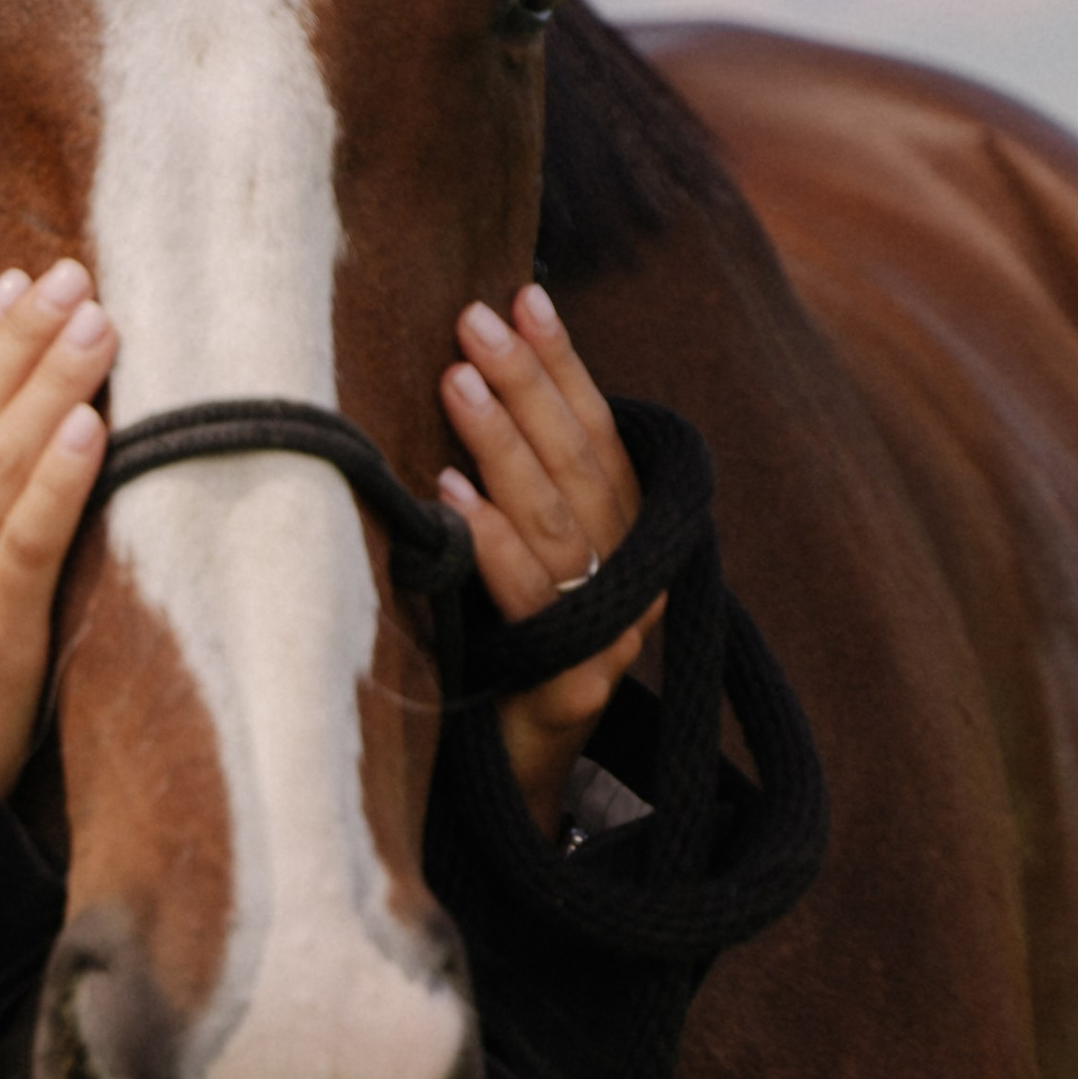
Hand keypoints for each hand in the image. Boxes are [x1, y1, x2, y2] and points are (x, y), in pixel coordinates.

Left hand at [438, 283, 660, 839]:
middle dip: (528, 384)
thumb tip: (466, 367)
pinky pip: (531, 600)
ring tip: (454, 380)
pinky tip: (447, 489)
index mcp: (625, 537)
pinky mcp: (571, 686)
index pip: (598, 433)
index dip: (565, 364)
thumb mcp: (513, 555)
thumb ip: (512, 480)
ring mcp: (607, 635)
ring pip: (557, 519)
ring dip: (503, 443)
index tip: (525, 294)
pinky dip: (490, 539)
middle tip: (473, 319)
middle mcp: (630, 578)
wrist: (511, 784)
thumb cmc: (502, 648)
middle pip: (580, 463)